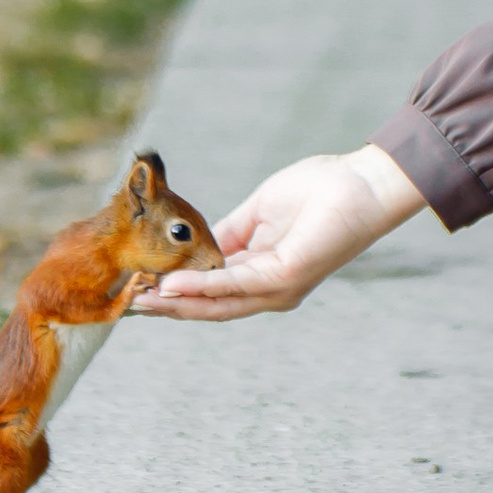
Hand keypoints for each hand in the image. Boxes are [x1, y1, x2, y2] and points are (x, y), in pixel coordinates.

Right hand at [131, 147, 422, 320]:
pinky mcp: (288, 275)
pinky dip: (203, 287)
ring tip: (142, 301)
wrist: (361, 183)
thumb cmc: (320, 191)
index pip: (213, 293)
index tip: (140, 290)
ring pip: (219, 304)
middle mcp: (271, 289)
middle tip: (131, 307)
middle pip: (211, 308)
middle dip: (170, 309)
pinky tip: (175, 286)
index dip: (177, 295)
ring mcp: (280, 286)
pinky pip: (236, 284)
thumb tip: (194, 249)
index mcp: (264, 273)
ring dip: (179, 304)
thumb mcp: (259, 213)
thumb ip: (228, 234)